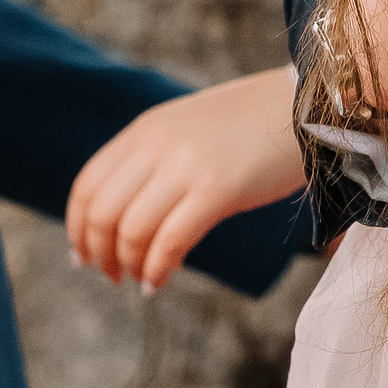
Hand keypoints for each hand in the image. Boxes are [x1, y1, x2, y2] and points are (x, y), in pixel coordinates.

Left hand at [67, 67, 305, 289]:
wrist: (310, 105)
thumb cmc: (256, 123)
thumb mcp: (190, 128)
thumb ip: (156, 158)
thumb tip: (128, 210)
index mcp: (147, 129)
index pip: (87, 184)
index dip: (78, 228)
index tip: (84, 255)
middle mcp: (158, 145)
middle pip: (102, 212)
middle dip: (99, 253)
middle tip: (112, 275)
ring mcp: (187, 166)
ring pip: (131, 230)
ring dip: (128, 265)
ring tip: (140, 281)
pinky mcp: (218, 188)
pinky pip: (170, 240)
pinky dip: (157, 270)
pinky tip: (159, 282)